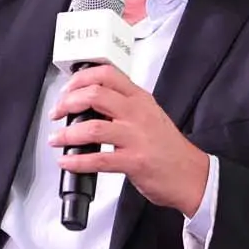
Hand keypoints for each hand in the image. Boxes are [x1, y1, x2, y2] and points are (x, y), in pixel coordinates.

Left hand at [49, 64, 209, 215]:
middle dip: (68, 103)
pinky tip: (67, 161)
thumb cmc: (168, 148)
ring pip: (92, 128)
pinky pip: (99, 159)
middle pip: (95, 95)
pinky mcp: (135, 162)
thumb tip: (89, 104)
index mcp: (140, 98)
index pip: (106, 74)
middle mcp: (137, 113)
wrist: (191, 174)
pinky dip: (77, 161)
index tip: (67, 90)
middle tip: (57, 113)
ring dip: (67, 134)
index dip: (80, 79)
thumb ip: (124, 106)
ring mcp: (137, 137)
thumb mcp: (149, 115)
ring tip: (56, 139)